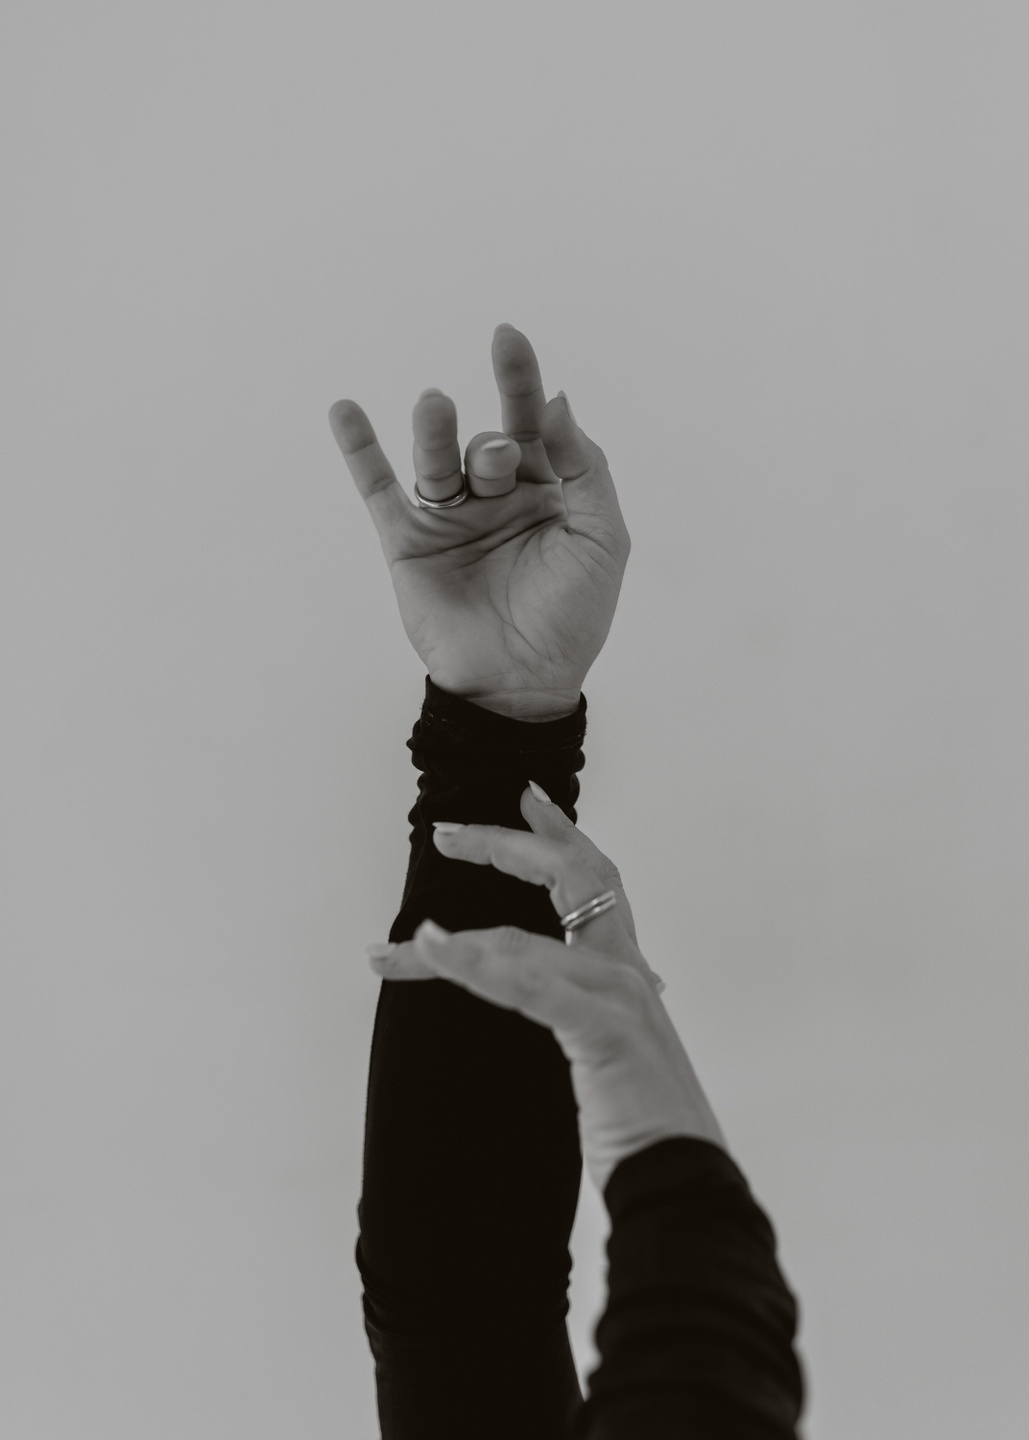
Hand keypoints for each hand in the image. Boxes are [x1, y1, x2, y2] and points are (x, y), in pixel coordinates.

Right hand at [328, 325, 630, 720]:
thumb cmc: (572, 616)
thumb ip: (585, 468)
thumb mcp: (600, 537)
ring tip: (435, 405)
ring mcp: (450, 519)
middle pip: (485, 443)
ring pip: (435, 460)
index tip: (506, 336)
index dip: (520, 378)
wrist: (522, 684)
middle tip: (494, 461)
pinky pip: (380, 490)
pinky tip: (344, 411)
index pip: (530, 421)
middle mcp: (495, 497)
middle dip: (489, 444)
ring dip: (433, 431)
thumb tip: (559, 399)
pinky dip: (361, 451)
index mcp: (545, 489)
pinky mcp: (409, 545)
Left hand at [365, 785, 726, 1195]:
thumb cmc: (643, 1132)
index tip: (526, 796)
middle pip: (572, 875)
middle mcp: (630, 972)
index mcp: (631, 974)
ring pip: (522, 941)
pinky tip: (432, 952)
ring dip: (448, 946)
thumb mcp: (608, 1058)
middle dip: (505, 845)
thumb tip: (549, 1001)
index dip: (561, 834)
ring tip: (392, 949)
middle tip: (445, 834)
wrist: (683, 1186)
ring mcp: (622, 996)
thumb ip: (585, 1016)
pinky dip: (473, 966)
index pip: (598, 880)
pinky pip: (529, 986)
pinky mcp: (604, 1029)